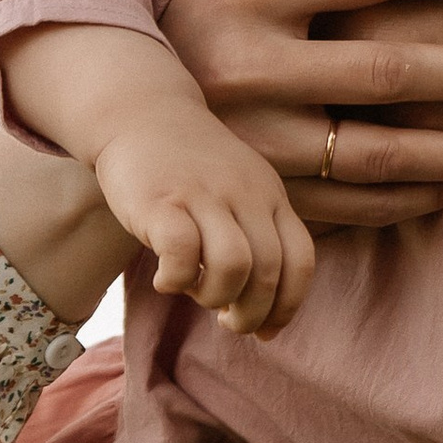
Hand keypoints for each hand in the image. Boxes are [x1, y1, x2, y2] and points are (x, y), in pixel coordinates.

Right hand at [92, 108, 315, 334]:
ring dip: (215, 296)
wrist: (141, 113)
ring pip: (233, 265)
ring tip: (195, 292)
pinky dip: (175, 280)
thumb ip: (257, 239)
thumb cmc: (191, 168)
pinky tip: (165, 280)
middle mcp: (244, 194)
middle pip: (268, 270)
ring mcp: (203, 195)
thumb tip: (262, 319)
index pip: (301, 261)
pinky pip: (180, 252)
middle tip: (228, 321)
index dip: (289, 305)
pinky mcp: (161, 200)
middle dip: (251, 313)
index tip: (267, 329)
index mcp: (270, 196)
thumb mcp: (240, 192)